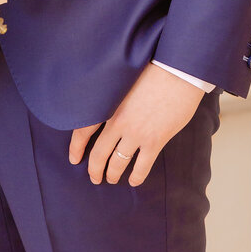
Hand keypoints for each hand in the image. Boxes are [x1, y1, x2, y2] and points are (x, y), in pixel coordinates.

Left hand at [68, 64, 204, 186]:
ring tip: (111, 179)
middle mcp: (117, 122)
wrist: (176, 71)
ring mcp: (136, 133)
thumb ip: (112, 99)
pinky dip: (136, 177)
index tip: (73, 159)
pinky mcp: (154, 141)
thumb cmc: (151, 70)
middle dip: (94, 169)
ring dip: (113, 174)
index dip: (76, 147)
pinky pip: (141, 166)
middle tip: (94, 177)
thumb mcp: (123, 81)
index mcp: (107, 105)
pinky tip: (133, 181)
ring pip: (118, 163)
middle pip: (99, 153)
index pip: (82, 131)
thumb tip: (107, 111)